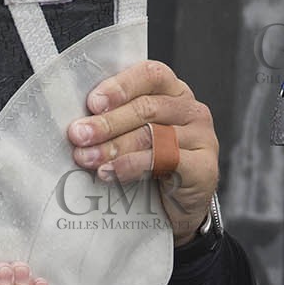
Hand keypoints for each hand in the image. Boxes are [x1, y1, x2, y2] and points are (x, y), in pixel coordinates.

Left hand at [66, 60, 219, 247]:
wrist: (177, 209)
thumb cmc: (151, 167)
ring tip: (88, 159)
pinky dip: (134, 166)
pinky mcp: (205, 166)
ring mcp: (202, 137)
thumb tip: (78, 123)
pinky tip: (113, 172)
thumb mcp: (132, 136)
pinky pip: (166, 160)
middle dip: (107, 123)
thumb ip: (114, 121)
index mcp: (172, 91)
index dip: (120, 86)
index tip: (92, 103)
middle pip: (147, 108)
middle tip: (79, 135)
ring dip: (115, 147)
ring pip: (153, 135)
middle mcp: (190, 109)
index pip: (149, 75)